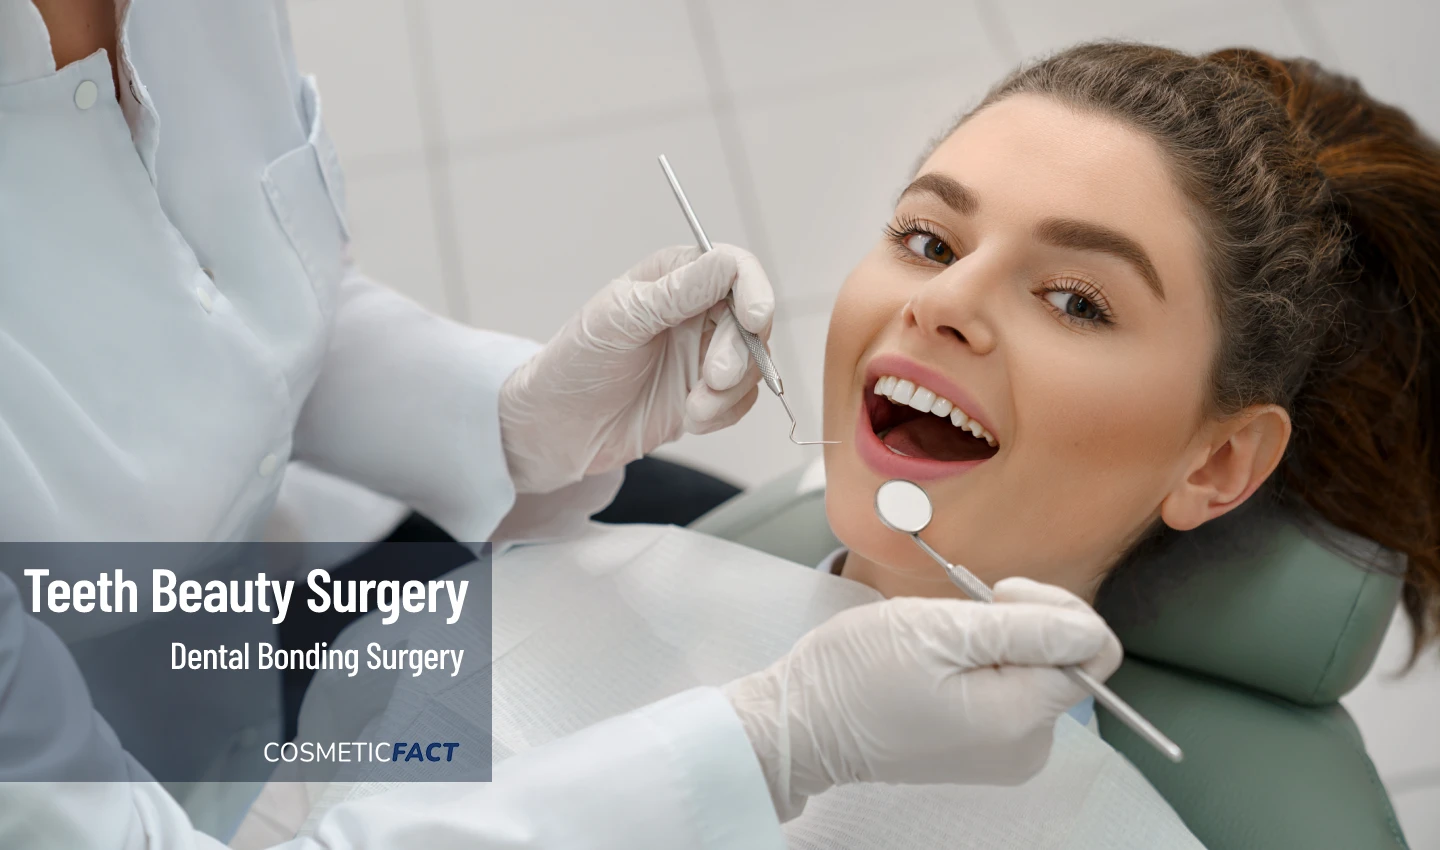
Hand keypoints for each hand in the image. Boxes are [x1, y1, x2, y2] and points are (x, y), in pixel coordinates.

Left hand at [499, 244, 773, 493]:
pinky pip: (742, 400)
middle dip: (738, 353)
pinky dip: (725, 412)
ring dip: (730, 390)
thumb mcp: (620, 320)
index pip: (734, 269)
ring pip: (753, 364)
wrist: (558, 428)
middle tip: (714, 378)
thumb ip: (677, 294)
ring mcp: (703, 353)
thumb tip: (727, 264)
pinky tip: (691, 419)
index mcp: (674, 277)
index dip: (753, 291)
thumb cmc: (576, 364)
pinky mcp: (707, 394)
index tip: (754, 321)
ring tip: (693, 408)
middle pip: (751, 321)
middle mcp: (696, 311)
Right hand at [723, 578, 1122, 820]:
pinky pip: (1006, 692)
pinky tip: (936, 664)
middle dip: (1019, 624)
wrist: (803, 724)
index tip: (997, 594)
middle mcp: (1025, 747)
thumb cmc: (856, 674)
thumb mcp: (939, 630)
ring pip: (1033, 672)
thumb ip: (1024, 629)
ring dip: (995, 643)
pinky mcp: (982, 748)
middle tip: (957, 617)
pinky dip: (980, 666)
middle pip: (1065, 661)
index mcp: (1020, 719)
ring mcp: (1004, 753)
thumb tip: (1091, 629)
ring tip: (937, 642)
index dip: (1052, 607)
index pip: (1092, 648)